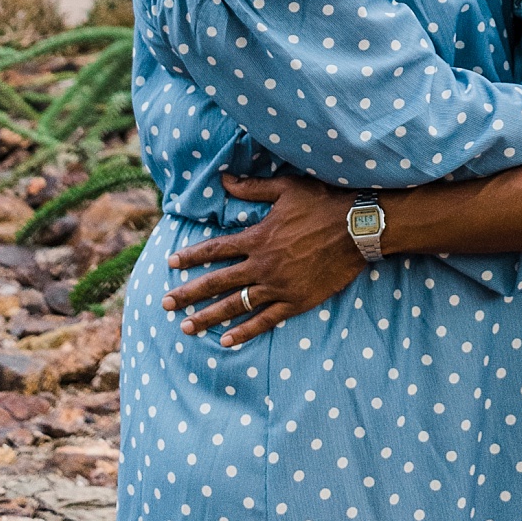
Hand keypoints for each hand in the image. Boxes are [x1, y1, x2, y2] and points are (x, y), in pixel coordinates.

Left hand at [162, 173, 364, 345]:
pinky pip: (265, 320)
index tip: (170, 264)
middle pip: (217, 282)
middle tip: (164, 304)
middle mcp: (262, 265)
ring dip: (208, 318)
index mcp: (258, 238)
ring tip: (186, 328)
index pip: (215, 249)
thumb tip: (223, 180)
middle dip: (188, 294)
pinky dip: (245, 332)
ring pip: (236, 305)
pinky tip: (227, 341)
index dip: (191, 256)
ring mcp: (278, 286)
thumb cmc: (323, 203)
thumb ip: (252, 188)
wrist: (357, 227)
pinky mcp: (296, 301)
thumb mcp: (285, 189)